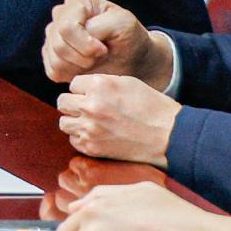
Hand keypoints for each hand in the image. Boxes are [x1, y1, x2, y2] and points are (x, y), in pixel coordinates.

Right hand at [42, 0, 160, 85]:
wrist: (131, 59)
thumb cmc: (129, 38)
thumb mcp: (124, 25)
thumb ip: (101, 25)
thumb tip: (81, 35)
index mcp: (77, 1)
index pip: (66, 27)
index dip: (86, 44)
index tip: (104, 49)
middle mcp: (60, 15)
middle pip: (58, 44)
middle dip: (83, 57)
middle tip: (100, 56)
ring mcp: (52, 35)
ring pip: (55, 59)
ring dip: (79, 66)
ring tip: (94, 61)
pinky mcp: (50, 56)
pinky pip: (53, 71)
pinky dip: (72, 74)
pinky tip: (85, 68)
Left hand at [55, 73, 180, 166]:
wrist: (168, 136)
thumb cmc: (151, 107)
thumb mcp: (127, 83)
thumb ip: (101, 83)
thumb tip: (82, 88)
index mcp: (99, 86)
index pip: (73, 84)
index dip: (83, 89)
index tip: (93, 95)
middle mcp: (90, 106)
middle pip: (62, 102)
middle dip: (74, 103)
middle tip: (88, 108)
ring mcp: (89, 128)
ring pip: (63, 122)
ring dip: (74, 121)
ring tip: (90, 122)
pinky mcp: (91, 147)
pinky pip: (73, 140)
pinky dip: (81, 137)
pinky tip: (96, 135)